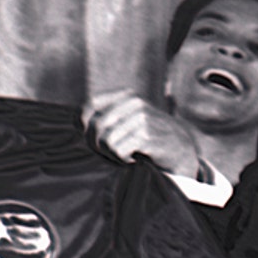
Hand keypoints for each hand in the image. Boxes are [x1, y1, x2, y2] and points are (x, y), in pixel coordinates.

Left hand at [82, 90, 201, 177]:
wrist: (180, 149)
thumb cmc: (148, 139)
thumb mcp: (127, 122)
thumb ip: (103, 119)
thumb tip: (76, 122)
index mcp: (125, 97)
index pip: (88, 109)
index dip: (85, 128)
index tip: (97, 141)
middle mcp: (133, 103)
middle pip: (95, 127)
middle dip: (99, 146)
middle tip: (115, 153)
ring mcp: (141, 118)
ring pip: (106, 140)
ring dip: (113, 155)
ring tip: (127, 155)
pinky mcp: (147, 135)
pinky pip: (119, 150)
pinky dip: (123, 160)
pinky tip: (134, 159)